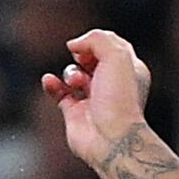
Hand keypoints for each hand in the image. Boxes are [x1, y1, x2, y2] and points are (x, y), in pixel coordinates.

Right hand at [41, 27, 153, 172]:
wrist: (111, 139)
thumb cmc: (120, 100)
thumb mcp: (116, 55)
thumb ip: (96, 39)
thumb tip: (73, 45)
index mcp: (130, 70)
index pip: (112, 45)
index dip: (98, 41)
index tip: (91, 47)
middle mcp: (112, 85)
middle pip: (91, 58)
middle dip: (83, 56)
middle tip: (85, 62)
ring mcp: (93, 99)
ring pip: (73, 74)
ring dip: (70, 72)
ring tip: (76, 82)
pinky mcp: (75, 113)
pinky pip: (58, 92)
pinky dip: (51, 84)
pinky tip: (49, 80)